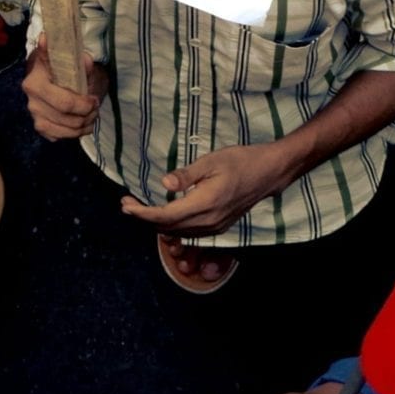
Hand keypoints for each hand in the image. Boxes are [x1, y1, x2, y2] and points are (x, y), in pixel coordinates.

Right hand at [22, 40, 107, 139]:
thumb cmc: (63, 66)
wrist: (49, 72)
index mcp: (36, 81)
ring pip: (64, 130)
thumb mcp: (73, 60)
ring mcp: (34, 115)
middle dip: (86, 114)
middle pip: (65, 117)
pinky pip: (59, 136)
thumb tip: (87, 62)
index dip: (83, 104)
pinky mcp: (39, 126)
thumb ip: (81, 63)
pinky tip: (82, 124)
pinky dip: (74, 133)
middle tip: (96, 106)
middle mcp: (32, 100)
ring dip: (83, 125)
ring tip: (92, 115)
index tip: (94, 98)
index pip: (64, 102)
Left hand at [120, 142, 287, 235]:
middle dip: (144, 218)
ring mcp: (215, 227)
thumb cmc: (240, 161)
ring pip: (178, 232)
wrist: (269, 173)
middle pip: (168, 228)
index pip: (165, 216)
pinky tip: (163, 213)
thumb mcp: (211, 161)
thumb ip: (186, 175)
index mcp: (205, 204)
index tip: (125, 205)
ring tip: (139, 208)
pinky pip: (189, 232)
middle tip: (127, 203)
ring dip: (156, 223)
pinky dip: (171, 225)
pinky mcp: (218, 227)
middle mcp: (208, 221)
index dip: (142, 213)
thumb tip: (164, 182)